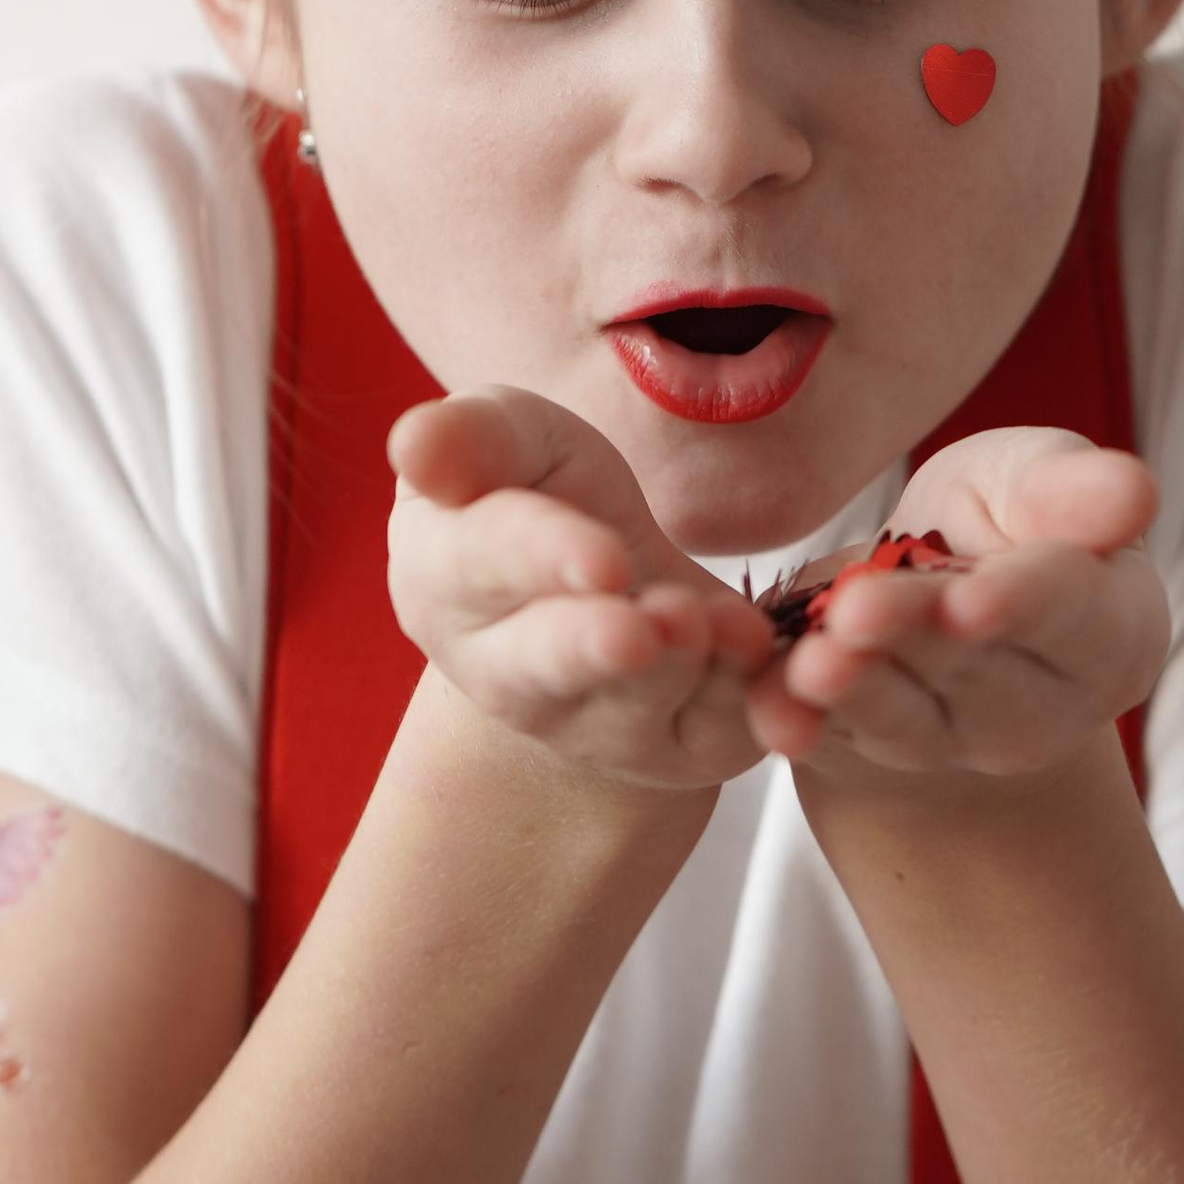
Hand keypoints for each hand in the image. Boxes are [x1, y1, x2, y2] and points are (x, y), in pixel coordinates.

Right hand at [388, 389, 778, 790]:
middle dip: (594, 650)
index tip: (602, 557)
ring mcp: (588, 722)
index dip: (545, 558)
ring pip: (633, 709)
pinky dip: (751, 701)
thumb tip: (415, 443)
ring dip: (678, 668)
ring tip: (714, 624)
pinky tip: (768, 656)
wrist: (604, 570)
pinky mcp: (675, 746)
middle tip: (640, 631)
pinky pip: (717, 733)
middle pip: (546, 667)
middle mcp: (504, 672)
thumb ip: (470, 438)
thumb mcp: (508, 436)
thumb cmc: (536, 488)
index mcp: (444, 580)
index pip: (486, 565)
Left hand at [742, 427, 1166, 788]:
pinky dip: (798, 726)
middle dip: (915, 641)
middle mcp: (1043, 706)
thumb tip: (1134, 491)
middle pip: (976, 669)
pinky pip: (835, 742)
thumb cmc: (1004, 516)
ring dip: (856, 694)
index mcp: (1109, 630)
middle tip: (860, 611)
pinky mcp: (875, 751)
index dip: (1018, 605)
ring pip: (906, 717)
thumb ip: (1073, 488)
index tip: (971, 600)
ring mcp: (957, 742)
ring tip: (813, 665)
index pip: (1067, 613)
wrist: (929, 589)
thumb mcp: (1035, 476)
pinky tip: (769, 714)